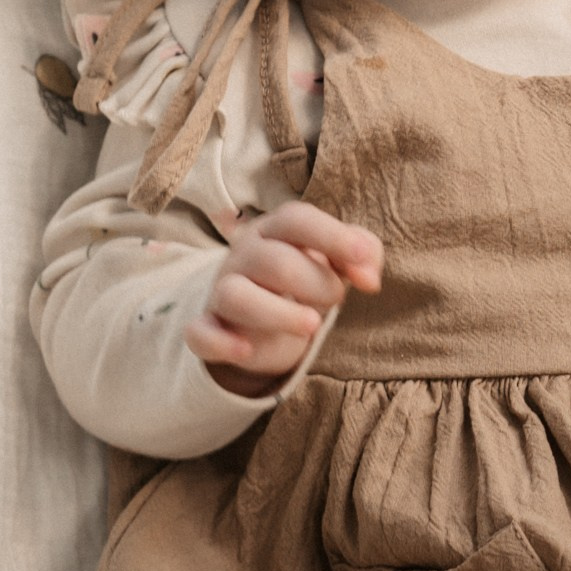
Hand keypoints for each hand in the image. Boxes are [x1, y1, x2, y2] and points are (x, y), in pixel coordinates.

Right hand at [184, 201, 384, 396]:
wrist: (262, 318)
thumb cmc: (304, 279)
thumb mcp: (336, 260)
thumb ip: (363, 254)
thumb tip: (370, 277)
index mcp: (275, 230)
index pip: (296, 219)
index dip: (331, 236)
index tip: (361, 258)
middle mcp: (244, 255)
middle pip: (273, 260)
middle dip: (316, 282)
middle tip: (337, 299)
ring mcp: (223, 291)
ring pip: (235, 295)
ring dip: (277, 313)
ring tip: (313, 325)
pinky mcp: (209, 328)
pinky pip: (201, 333)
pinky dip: (221, 343)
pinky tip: (247, 350)